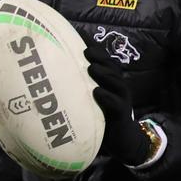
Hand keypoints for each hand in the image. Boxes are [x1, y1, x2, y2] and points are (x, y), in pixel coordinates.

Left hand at [84, 45, 150, 164]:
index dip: (96, 50)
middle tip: (86, 51)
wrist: (123, 140)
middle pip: (112, 68)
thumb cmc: (104, 117)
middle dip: (100, 58)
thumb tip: (57, 76)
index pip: (105, 61)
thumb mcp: (92, 100)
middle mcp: (119, 88)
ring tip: (91, 68)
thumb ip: (81, 88)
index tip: (81, 40)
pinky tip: (97, 92)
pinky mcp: (122, 114)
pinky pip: (116, 104)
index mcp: (111, 82)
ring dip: (104, 74)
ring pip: (116, 83)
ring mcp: (122, 100)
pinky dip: (107, 97)